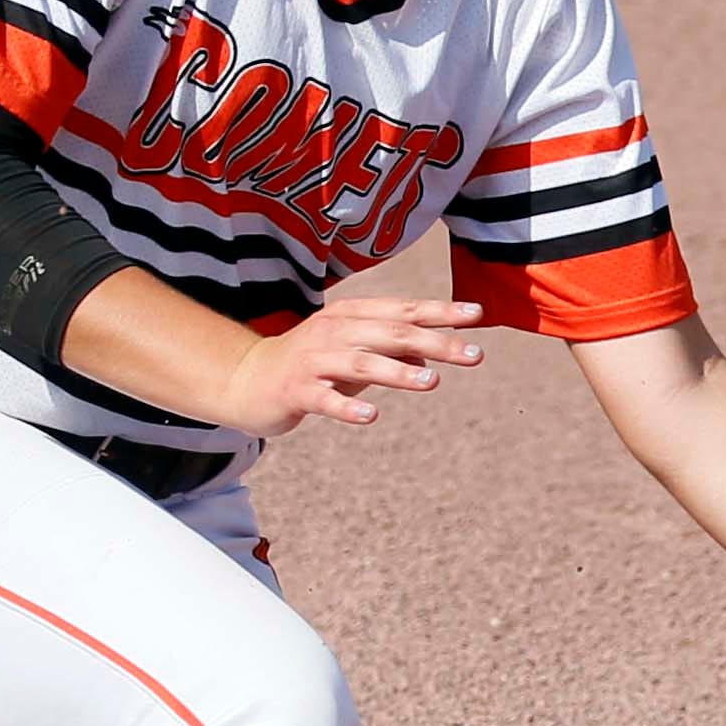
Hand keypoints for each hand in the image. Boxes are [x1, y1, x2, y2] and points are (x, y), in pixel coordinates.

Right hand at [216, 299, 487, 436]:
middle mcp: (334, 331)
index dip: (440, 311)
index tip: (478, 315)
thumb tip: (432, 355)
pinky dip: (347, 406)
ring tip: (431, 382)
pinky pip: (324, 399)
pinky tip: (370, 416)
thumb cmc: (311, 364)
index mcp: (351, 316)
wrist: (247, 379)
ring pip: (361, 362)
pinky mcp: (295, 390)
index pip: (403, 310)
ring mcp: (313, 360)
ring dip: (397, 371)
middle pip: (391, 333)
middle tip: (473, 354)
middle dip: (435, 342)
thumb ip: (392, 351)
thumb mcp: (355, 352)